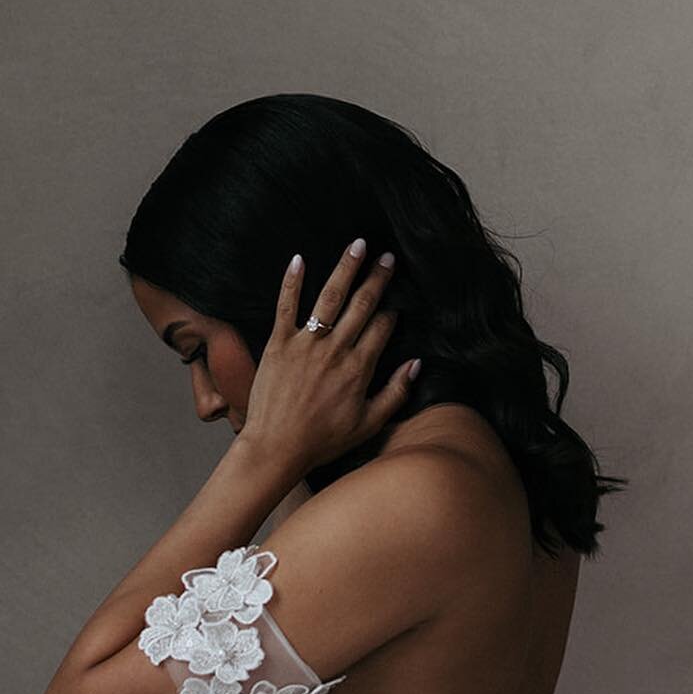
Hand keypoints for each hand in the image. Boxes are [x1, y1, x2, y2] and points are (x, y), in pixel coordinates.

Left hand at [239, 239, 419, 480]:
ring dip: (346, 268)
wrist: (276, 448)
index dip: (391, 314)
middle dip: (377, 278)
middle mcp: (334, 351)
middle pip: (361, 305)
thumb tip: (416, 365)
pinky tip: (300, 259)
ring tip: (358, 245)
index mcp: (358, 369)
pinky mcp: (278, 344)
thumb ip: (395, 393)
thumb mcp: (368, 425)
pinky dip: (292, 282)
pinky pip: (286, 306)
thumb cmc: (322, 441)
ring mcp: (305, 344)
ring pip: (330, 298)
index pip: (381, 328)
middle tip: (387, 257)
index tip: (395, 304)